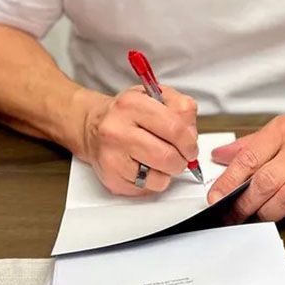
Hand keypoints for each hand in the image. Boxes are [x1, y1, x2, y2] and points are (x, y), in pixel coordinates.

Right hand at [71, 84, 197, 196]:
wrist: (92, 126)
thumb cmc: (127, 113)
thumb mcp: (155, 95)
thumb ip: (181, 108)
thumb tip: (192, 134)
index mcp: (132, 104)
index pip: (175, 128)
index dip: (190, 141)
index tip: (191, 146)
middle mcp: (117, 130)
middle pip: (168, 156)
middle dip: (182, 160)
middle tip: (182, 157)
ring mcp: (112, 156)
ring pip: (159, 177)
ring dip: (168, 172)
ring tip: (162, 161)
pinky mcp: (111, 177)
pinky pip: (146, 188)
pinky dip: (153, 181)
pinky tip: (146, 167)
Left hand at [207, 103, 284, 222]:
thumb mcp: (282, 125)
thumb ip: (250, 144)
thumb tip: (220, 156)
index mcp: (283, 132)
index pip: (248, 159)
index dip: (228, 181)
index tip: (215, 197)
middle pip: (266, 183)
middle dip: (244, 204)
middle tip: (232, 214)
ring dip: (268, 213)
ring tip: (258, 215)